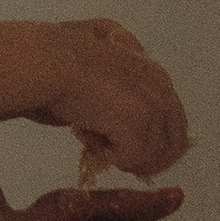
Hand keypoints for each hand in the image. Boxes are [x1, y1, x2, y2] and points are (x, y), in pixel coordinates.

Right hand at [0, 16, 188, 177]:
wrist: (44, 62)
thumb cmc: (60, 60)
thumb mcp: (103, 64)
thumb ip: (126, 83)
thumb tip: (131, 120)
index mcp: (158, 76)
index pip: (175, 126)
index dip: (154, 147)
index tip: (129, 156)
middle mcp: (163, 91)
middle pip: (171, 147)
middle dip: (142, 159)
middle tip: (109, 154)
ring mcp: (152, 107)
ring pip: (149, 157)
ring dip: (118, 154)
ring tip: (88, 133)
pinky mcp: (137, 125)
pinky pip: (130, 160)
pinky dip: (105, 155)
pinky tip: (83, 131)